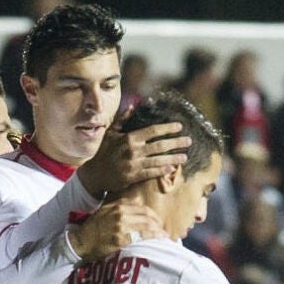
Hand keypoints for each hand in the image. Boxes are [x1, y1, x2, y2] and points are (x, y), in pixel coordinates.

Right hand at [68, 200, 165, 259]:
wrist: (80, 241)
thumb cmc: (93, 228)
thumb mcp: (105, 211)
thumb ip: (120, 206)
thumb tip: (137, 202)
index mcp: (117, 205)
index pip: (142, 208)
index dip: (153, 215)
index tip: (158, 222)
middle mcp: (120, 213)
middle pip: (147, 216)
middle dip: (158, 223)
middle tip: (164, 230)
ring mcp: (120, 225)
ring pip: (146, 225)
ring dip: (158, 231)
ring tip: (164, 236)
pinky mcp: (120, 238)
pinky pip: (142, 236)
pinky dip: (153, 237)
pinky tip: (159, 239)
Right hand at [76, 121, 190, 197]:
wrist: (94, 173)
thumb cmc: (103, 151)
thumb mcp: (111, 133)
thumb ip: (122, 120)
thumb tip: (132, 106)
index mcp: (129, 138)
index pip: (153, 131)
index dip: (168, 128)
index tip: (179, 127)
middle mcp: (133, 150)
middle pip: (160, 145)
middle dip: (176, 143)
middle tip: (189, 141)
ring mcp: (133, 164)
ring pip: (158, 160)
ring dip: (173, 158)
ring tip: (184, 156)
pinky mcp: (133, 177)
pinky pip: (151, 173)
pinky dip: (162, 171)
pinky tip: (172, 169)